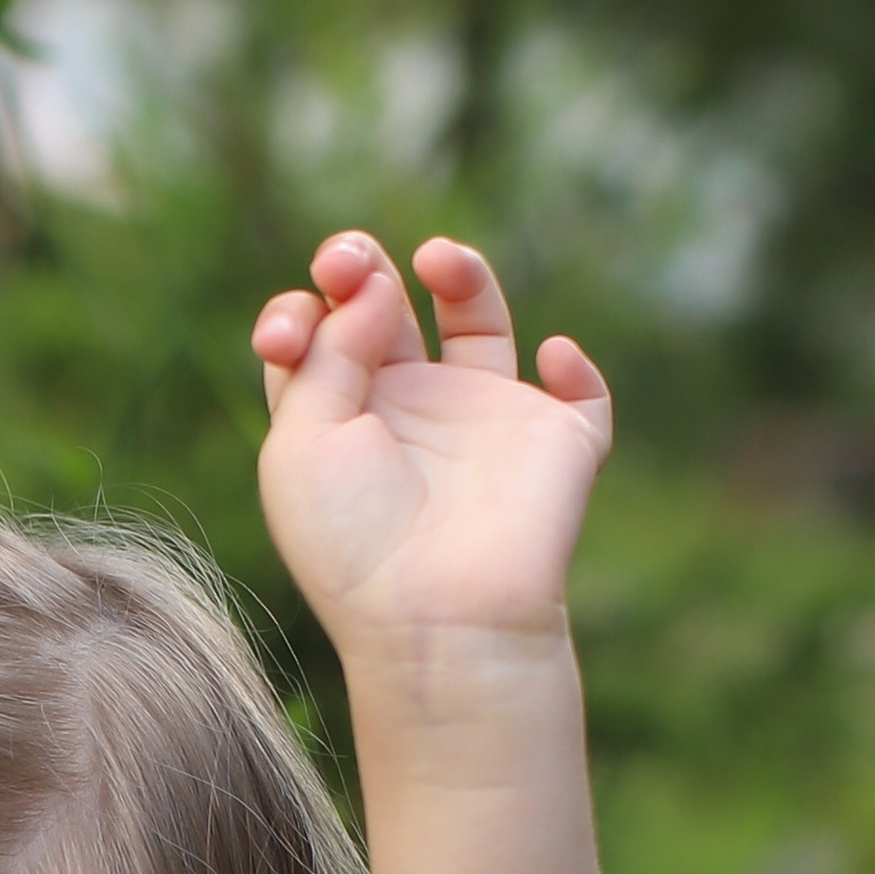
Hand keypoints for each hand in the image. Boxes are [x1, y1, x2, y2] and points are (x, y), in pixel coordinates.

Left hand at [251, 234, 611, 667]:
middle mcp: (407, 415)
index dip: (302, 308)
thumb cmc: (355, 538)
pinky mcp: (554, 443)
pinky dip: (575, 366)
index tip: (294, 326)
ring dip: (461, 273)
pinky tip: (549, 353)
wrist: (438, 616)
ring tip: (436, 257)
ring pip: (478, 324)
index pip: (315, 337)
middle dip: (363, 265)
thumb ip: (327, 351)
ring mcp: (483, 424)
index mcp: (338, 421)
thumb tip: (376, 285)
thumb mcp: (302, 439)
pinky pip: (580, 391)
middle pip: (385, 312)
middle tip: (353, 260)